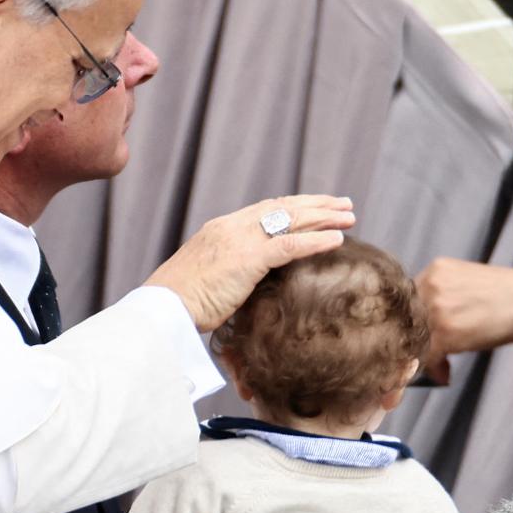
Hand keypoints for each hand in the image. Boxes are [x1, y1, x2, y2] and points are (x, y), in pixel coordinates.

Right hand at [145, 195, 355, 330]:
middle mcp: (231, 227)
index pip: (265, 210)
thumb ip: (228, 272)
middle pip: (282, 207)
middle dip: (316, 204)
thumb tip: (245, 283)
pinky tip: (338, 239)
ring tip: (350, 215)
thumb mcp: (207, 279)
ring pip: (290, 219)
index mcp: (220, 229)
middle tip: (344, 203)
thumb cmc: (178, 304)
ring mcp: (239, 240)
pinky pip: (290, 245)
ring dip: (324, 216)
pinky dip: (317, 240)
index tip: (316, 207)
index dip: (294, 206)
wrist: (162, 309)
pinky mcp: (247, 258)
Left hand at [415, 258, 512, 382]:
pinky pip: (427, 356)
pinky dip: (434, 369)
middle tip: (422, 359)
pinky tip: (445, 373)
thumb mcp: (467, 286)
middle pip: (405, 322)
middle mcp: (429, 285)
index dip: (410, 325)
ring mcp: (435, 307)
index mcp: (434, 271)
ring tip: (441, 365)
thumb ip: (443, 301)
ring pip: (414, 340)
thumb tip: (432, 331)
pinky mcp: (446, 330)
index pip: (408, 303)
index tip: (413, 340)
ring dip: (425, 357)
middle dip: (413, 343)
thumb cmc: (507, 295)